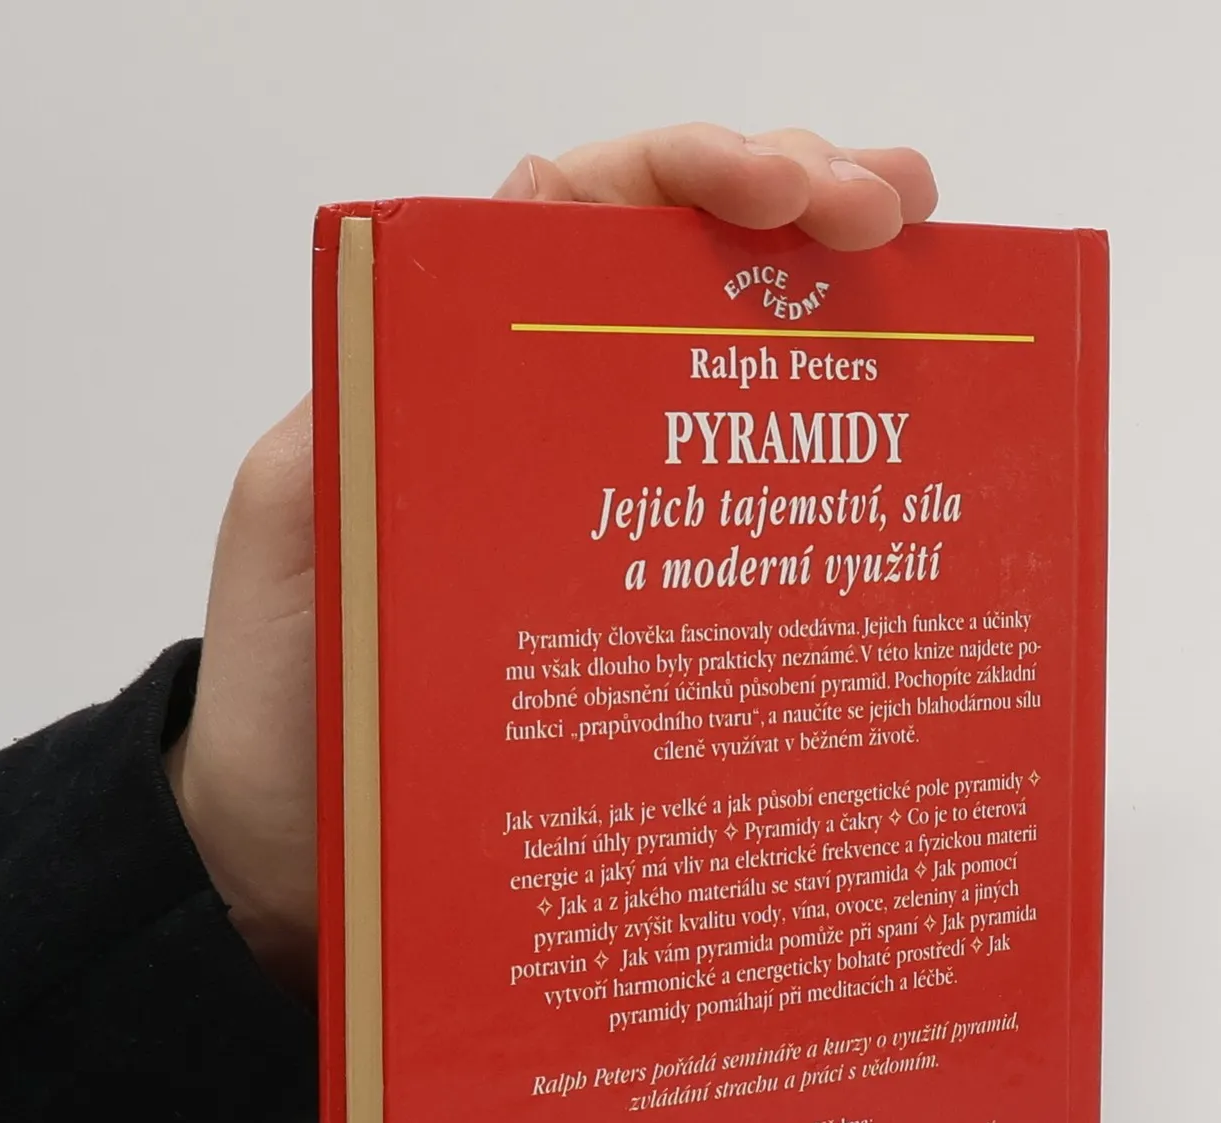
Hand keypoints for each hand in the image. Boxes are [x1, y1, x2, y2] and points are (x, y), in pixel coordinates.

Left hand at [167, 124, 937, 996]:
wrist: (298, 852)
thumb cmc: (286, 693)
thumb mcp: (303, 514)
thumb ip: (381, 387)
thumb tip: (517, 218)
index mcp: (460, 368)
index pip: (590, 210)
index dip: (696, 173)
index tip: (788, 193)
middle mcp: (551, 423)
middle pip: (688, 269)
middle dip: (803, 207)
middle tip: (901, 209)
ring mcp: (610, 516)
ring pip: (732, 374)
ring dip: (836, 307)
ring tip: (933, 274)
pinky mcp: (646, 616)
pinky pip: (739, 523)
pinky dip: (818, 472)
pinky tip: (898, 450)